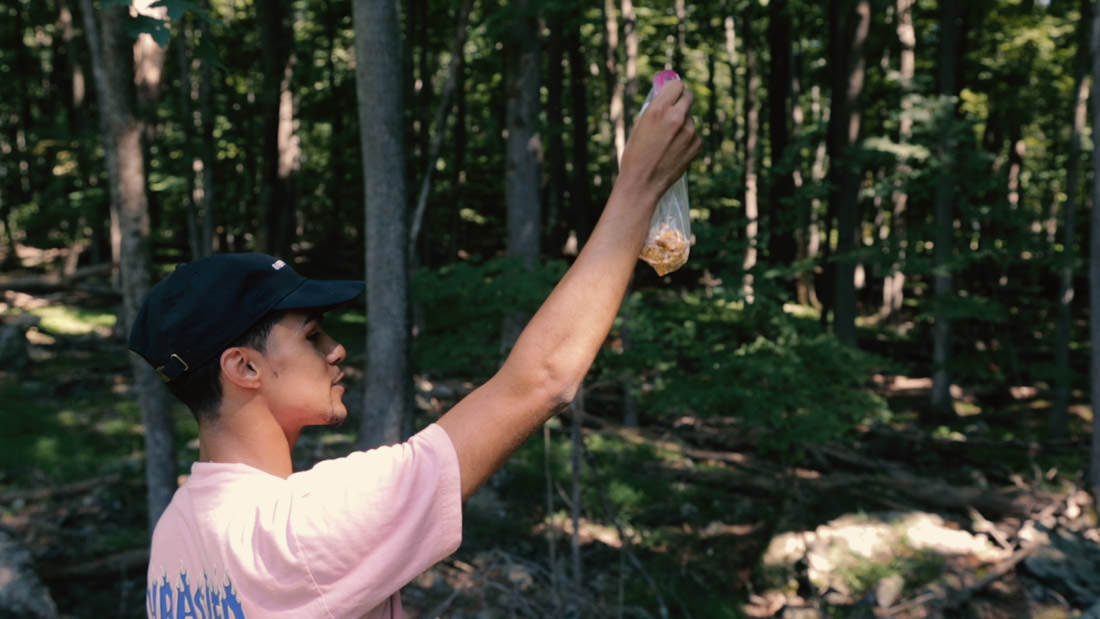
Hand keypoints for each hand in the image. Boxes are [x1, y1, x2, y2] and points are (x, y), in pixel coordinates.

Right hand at [618, 79, 701, 199]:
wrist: (642, 184)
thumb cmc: (635, 155)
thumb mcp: (639, 126)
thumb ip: (654, 109)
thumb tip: (666, 96)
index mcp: (658, 109)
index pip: (677, 84)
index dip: (673, 90)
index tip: (671, 94)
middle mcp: (677, 117)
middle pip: (688, 97)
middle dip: (682, 102)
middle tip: (674, 112)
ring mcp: (689, 132)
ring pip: (690, 118)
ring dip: (683, 124)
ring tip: (668, 141)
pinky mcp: (696, 144)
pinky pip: (694, 134)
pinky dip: (686, 139)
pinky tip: (674, 151)